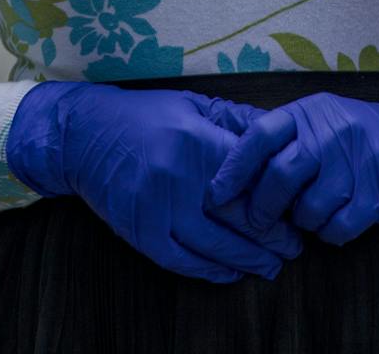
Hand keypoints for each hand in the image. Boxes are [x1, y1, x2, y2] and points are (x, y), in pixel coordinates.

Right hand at [5, 82, 302, 282]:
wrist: (82, 134)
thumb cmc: (143, 114)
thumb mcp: (191, 103)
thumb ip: (234, 119)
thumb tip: (279, 131)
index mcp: (196, 139)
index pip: (249, 177)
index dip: (277, 198)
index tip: (296, 209)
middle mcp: (178, 175)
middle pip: (237, 216)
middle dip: (271, 237)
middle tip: (294, 247)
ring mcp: (156, 207)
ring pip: (213, 245)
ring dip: (247, 260)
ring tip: (271, 267)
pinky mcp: (139, 230)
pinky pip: (180, 260)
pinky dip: (208, 271)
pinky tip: (230, 274)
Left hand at [204, 93, 378, 245]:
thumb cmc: (353, 136)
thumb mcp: (318, 120)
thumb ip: (281, 137)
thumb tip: (227, 162)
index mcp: (310, 112)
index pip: (260, 136)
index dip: (232, 168)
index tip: (215, 194)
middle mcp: (332, 133)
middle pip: (280, 176)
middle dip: (262, 208)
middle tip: (258, 221)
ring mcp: (357, 164)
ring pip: (307, 209)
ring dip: (302, 221)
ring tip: (311, 211)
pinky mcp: (377, 196)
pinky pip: (337, 228)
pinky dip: (329, 232)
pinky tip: (335, 220)